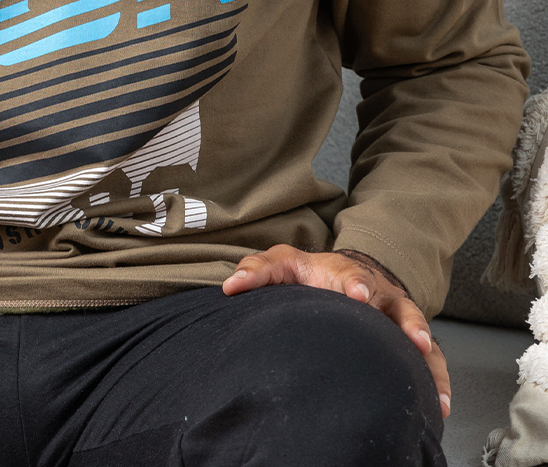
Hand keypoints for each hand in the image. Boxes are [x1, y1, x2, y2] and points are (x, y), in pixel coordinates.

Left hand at [221, 244, 450, 418]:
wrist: (345, 275)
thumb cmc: (311, 273)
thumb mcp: (283, 263)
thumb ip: (258, 271)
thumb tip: (231, 287)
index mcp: (347, 275)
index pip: (353, 277)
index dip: (357, 286)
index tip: (359, 296)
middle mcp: (380, 294)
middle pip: (398, 304)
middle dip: (406, 321)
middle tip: (414, 339)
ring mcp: (397, 317)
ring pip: (420, 333)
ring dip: (428, 357)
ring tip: (433, 383)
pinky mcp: (407, 340)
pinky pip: (430, 361)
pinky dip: (436, 380)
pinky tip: (437, 405)